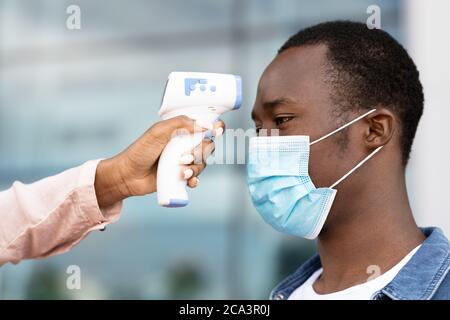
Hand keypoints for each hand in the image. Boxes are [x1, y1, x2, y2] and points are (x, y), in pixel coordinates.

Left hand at [94, 116, 223, 207]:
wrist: (128, 175)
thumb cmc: (140, 150)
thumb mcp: (158, 131)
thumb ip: (181, 123)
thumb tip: (204, 125)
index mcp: (181, 131)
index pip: (204, 126)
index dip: (215, 127)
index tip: (217, 130)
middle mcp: (184, 145)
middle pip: (207, 147)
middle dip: (200, 153)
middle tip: (183, 157)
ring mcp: (183, 161)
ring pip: (202, 164)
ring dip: (195, 168)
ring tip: (181, 172)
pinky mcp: (180, 176)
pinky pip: (196, 178)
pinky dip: (194, 179)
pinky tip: (188, 181)